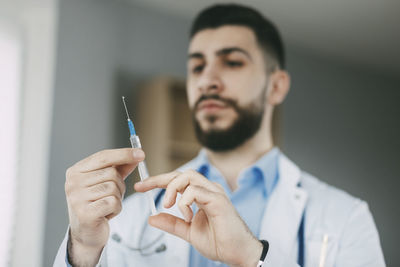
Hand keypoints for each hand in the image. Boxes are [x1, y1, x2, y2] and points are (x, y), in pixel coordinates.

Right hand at [65, 148, 143, 265]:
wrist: (86, 233)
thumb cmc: (97, 204)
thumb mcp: (106, 182)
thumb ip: (120, 168)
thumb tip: (137, 155)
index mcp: (75, 171)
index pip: (103, 156)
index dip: (123, 154)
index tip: (141, 154)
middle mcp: (73, 183)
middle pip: (111, 174)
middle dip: (119, 185)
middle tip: (111, 196)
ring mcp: (77, 198)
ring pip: (114, 188)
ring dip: (117, 198)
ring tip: (106, 205)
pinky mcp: (85, 213)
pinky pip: (114, 202)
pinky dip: (116, 208)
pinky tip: (106, 214)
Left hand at [134, 170, 262, 266]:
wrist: (237, 253)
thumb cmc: (219, 241)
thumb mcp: (188, 231)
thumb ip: (172, 223)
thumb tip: (152, 217)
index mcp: (201, 195)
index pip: (177, 180)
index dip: (158, 181)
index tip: (141, 186)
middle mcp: (208, 190)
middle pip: (181, 173)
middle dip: (160, 179)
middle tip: (144, 188)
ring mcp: (214, 193)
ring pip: (188, 176)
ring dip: (173, 189)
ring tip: (168, 205)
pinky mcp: (219, 200)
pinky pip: (195, 191)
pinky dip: (185, 202)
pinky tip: (187, 216)